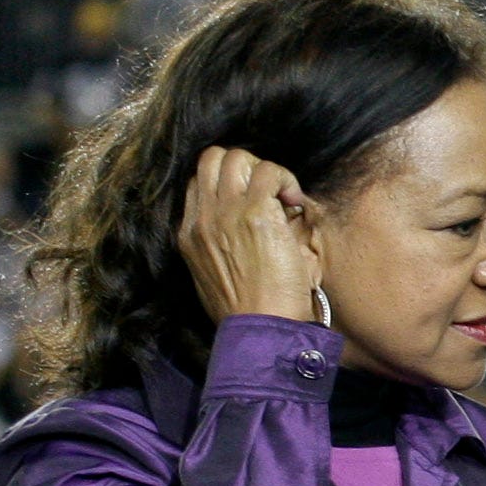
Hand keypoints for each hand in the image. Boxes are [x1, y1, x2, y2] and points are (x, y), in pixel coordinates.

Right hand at [175, 146, 321, 323]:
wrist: (260, 328)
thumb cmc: (253, 310)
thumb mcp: (223, 275)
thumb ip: (230, 245)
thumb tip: (266, 219)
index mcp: (189, 234)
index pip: (198, 182)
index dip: (229, 183)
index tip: (256, 201)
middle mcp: (201, 218)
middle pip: (211, 159)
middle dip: (244, 166)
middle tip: (270, 192)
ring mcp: (224, 213)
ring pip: (236, 157)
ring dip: (266, 170)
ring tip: (284, 198)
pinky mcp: (254, 213)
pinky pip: (269, 171)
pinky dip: (286, 180)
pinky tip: (296, 203)